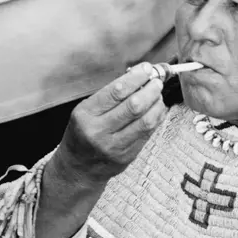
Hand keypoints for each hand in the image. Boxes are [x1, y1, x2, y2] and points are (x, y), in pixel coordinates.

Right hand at [56, 62, 166, 183]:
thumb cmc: (83, 133)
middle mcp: (99, 131)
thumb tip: (140, 77)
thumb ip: (111, 95)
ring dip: (157, 104)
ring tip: (158, 95)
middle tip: (157, 81)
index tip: (146, 69)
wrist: (79, 167)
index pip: (116, 91)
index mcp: (86, 115)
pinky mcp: (128, 156)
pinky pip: (148, 133)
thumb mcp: (86, 111)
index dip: (136, 78)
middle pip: (134, 106)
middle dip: (150, 90)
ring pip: (146, 121)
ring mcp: (114, 146)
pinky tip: (158, 110)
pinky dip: (157, 118)